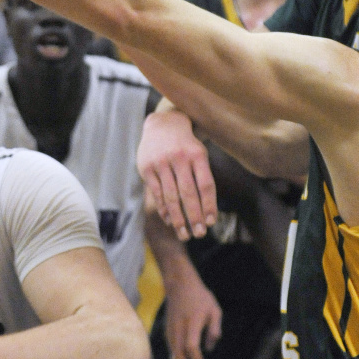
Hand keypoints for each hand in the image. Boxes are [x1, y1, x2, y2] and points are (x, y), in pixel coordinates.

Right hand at [138, 108, 216, 239]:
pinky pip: (157, 193)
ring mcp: (161, 162)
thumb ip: (202, 178)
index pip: (205, 185)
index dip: (209, 205)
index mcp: (197, 154)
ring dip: (178, 218)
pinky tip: (169, 221)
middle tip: (199, 234)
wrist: (162, 124)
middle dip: (194, 216)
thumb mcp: (199, 155)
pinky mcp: (147, 168)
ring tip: (184, 234)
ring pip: (171, 196)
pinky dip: (164, 209)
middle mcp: (179, 157)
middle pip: (188, 193)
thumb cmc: (186, 145)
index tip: (211, 223)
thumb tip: (207, 212)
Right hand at [163, 271, 220, 358]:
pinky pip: (172, 351)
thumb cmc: (200, 297)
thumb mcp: (214, 309)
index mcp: (192, 322)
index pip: (191, 346)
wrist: (179, 285)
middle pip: (178, 355)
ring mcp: (171, 330)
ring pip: (173, 355)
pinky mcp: (168, 332)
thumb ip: (215, 329)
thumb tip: (210, 348)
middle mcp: (179, 328)